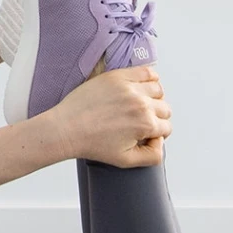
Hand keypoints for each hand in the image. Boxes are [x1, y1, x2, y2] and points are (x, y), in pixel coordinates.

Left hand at [44, 64, 171, 168]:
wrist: (66, 129)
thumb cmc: (91, 144)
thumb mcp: (126, 160)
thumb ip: (152, 156)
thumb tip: (160, 141)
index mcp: (145, 124)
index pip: (166, 127)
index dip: (157, 133)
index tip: (145, 134)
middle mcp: (141, 104)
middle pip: (164, 108)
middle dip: (156, 117)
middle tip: (140, 121)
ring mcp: (129, 88)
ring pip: (158, 90)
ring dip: (154, 98)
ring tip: (139, 105)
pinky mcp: (117, 76)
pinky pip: (146, 71)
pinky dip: (150, 77)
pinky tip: (142, 86)